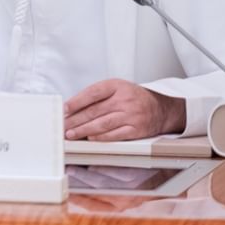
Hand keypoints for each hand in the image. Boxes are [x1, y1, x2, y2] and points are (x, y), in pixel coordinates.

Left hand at [63, 79, 185, 139]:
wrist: (161, 109)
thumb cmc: (134, 98)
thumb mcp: (117, 89)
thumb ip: (97, 96)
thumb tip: (73, 108)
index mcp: (117, 86)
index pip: (93, 93)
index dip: (77, 101)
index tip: (64, 109)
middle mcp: (125, 100)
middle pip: (95, 110)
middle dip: (76, 119)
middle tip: (63, 125)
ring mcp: (132, 115)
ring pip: (103, 124)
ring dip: (84, 130)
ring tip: (71, 134)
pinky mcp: (137, 129)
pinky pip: (116, 134)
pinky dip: (101, 137)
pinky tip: (90, 138)